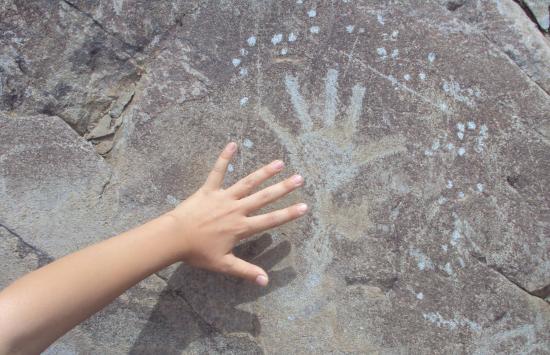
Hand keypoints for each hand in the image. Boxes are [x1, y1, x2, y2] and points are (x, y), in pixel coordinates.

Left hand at [165, 142, 306, 285]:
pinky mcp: (208, 190)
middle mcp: (236, 209)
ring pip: (247, 182)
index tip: (304, 207)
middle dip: (283, 188)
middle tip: (299, 178)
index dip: (288, 214)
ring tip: (279, 163)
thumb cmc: (197, 252)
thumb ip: (246, 271)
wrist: (174, 238)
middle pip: (264, 197)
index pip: (270, 220)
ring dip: (264, 172)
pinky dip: (225, 158)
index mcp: (241, 227)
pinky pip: (218, 171)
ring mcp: (223, 197)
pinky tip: (232, 144)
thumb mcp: (223, 264)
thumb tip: (265, 281)